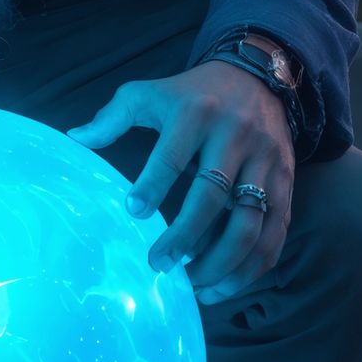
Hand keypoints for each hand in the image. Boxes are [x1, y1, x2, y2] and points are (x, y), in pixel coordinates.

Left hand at [65, 62, 294, 301]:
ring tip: (194, 285)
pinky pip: (275, 233)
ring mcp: (266, 162)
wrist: (261, 76)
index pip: (172, 156)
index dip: (152, 187)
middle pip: (212, 196)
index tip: (133, 213)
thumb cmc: (195, 93)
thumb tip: (74, 139)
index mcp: (197, 113)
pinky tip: (225, 286)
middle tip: (159, 264)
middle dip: (184, 237)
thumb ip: (113, 116)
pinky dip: (252, 266)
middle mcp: (236, 137)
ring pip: (249, 222)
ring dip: (221, 262)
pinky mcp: (287, 183)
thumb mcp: (151, 92)